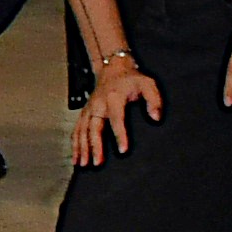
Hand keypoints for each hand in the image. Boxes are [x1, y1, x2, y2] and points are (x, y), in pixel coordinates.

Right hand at [75, 53, 161, 167]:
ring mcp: (89, 108)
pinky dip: (75, 143)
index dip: (120, 135)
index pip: (116, 119)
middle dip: (94, 146)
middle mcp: (98, 104)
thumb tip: (156, 117)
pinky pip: (77, 129)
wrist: (112, 67)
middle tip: (97, 162)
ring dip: (81, 147)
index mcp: (113, 98)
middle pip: (94, 127)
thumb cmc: (131, 79)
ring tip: (83, 164)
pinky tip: (76, 156)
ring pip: (82, 130)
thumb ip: (154, 100)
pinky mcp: (84, 112)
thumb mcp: (147, 84)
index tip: (123, 150)